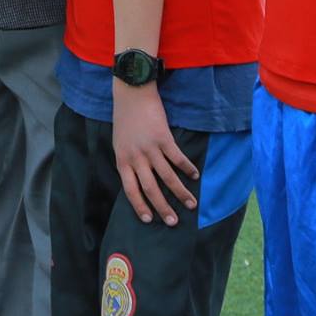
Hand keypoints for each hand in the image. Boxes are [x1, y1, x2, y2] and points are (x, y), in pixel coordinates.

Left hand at [112, 83, 197, 225]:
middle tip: (174, 222)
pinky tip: (195, 176)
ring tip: (192, 204)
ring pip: (167, 177)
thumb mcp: (120, 143)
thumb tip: (140, 180)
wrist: (131, 93)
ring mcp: (150, 148)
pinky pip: (177, 158)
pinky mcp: (163, 138)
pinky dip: (187, 169)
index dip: (140, 206)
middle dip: (163, 208)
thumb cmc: (125, 118)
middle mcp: (136, 158)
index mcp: (122, 160)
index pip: (130, 190)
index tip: (148, 220)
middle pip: (151, 189)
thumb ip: (129, 161)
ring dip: (181, 192)